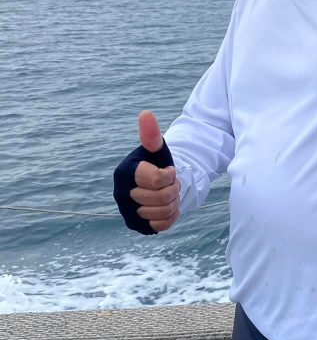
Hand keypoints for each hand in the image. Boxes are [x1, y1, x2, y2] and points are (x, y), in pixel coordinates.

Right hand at [128, 111, 180, 232]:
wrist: (157, 185)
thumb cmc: (156, 164)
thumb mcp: (156, 149)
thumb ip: (151, 134)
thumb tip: (146, 114)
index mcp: (124, 173)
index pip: (157, 180)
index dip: (169, 176)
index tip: (168, 171)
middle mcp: (120, 194)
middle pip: (162, 197)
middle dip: (173, 189)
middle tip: (169, 184)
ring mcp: (126, 212)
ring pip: (162, 212)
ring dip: (172, 203)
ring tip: (167, 194)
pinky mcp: (134, 225)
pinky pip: (160, 226)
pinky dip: (169, 216)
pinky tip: (165, 206)